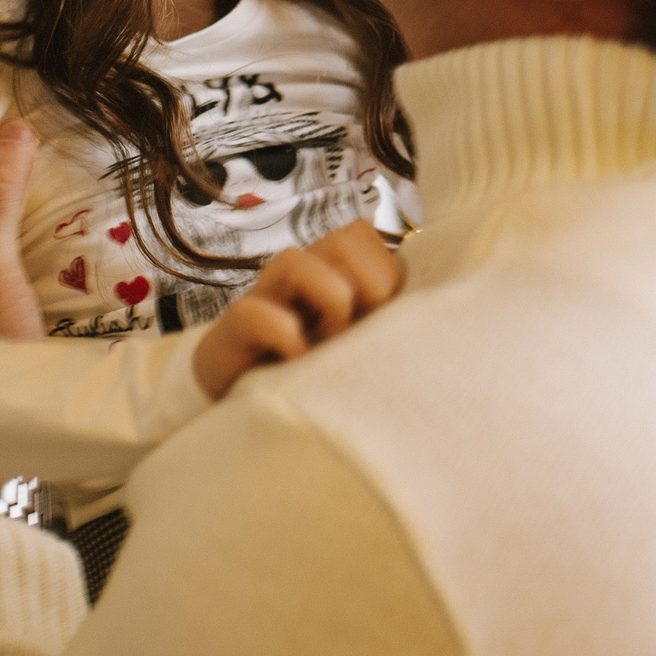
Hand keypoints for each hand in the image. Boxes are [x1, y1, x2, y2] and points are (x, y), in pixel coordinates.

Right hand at [192, 224, 403, 402]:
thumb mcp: (365, 346)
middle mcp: (296, 280)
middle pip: (340, 238)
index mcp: (328, 275)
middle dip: (364, 286)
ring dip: (327, 302)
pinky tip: (299, 360)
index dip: (384, 275)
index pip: (361, 235)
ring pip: (292, 259)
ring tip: (330, 346)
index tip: (383, 322)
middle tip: (360, 334)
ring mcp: (262, 303)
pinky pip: (252, 311)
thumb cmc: (320, 380)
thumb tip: (426, 310)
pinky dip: (283, 333)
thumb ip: (389, 318)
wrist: (256, 420)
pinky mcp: (229, 336)